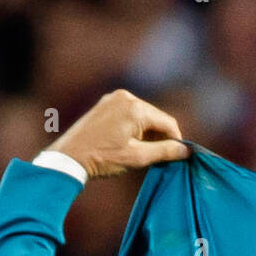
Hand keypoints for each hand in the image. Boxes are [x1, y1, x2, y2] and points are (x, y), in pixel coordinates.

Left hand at [50, 89, 189, 177]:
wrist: (69, 157)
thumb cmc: (103, 158)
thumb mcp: (138, 158)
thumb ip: (165, 151)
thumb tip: (187, 150)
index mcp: (135, 107)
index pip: (168, 122)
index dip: (176, 141)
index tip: (177, 157)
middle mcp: (126, 97)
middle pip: (156, 118)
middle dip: (160, 137)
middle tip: (157, 158)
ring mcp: (113, 99)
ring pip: (143, 116)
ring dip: (147, 133)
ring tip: (140, 152)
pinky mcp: (105, 105)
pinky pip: (129, 114)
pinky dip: (135, 128)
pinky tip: (129, 143)